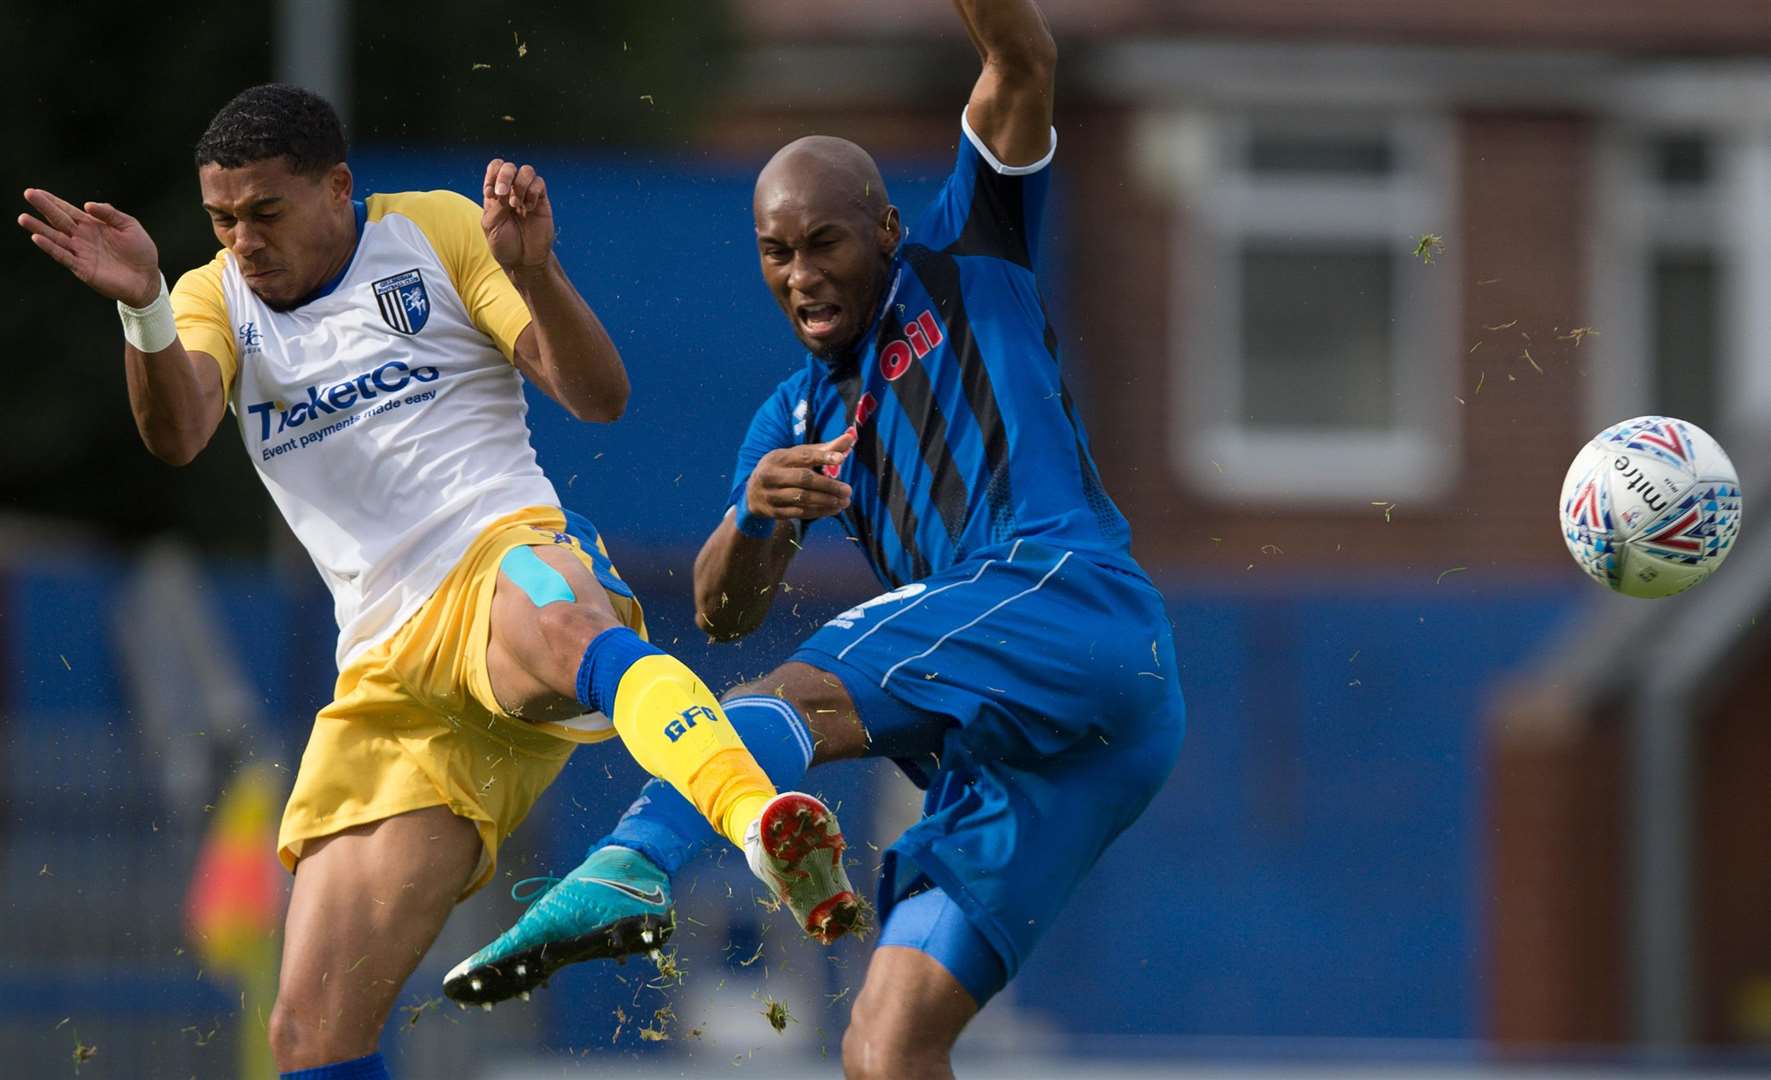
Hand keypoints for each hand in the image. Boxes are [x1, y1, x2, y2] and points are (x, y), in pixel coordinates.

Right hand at [17, 188, 160, 306]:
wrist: (148, 278)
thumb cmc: (140, 252)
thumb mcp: (129, 226)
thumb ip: (110, 213)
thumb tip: (87, 204)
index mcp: (93, 225)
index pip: (68, 211)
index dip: (54, 201)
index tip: (37, 191)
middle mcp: (82, 238)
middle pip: (58, 220)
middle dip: (43, 207)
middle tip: (28, 194)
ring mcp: (81, 253)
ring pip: (55, 238)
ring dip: (39, 228)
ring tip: (24, 218)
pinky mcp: (82, 268)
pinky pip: (63, 256)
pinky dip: (51, 248)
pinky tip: (38, 238)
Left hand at [481, 159, 553, 272]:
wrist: (524, 260)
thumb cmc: (504, 244)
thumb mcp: (491, 224)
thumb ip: (497, 204)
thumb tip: (509, 189)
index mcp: (495, 193)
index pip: (495, 168)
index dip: (492, 174)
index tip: (490, 194)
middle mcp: (511, 191)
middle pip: (509, 166)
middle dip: (504, 176)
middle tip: (502, 194)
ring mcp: (527, 195)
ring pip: (527, 171)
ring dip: (520, 185)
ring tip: (517, 205)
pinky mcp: (541, 201)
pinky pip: (539, 184)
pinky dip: (532, 193)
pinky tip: (528, 209)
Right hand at [746, 430, 855, 520]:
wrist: (752, 493)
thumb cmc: (783, 469)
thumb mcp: (796, 456)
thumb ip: (823, 449)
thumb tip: (849, 437)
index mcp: (778, 457)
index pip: (803, 455)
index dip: (823, 456)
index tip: (841, 458)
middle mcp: (772, 475)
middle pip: (804, 479)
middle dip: (829, 485)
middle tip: (848, 490)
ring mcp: (771, 494)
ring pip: (802, 498)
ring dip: (826, 501)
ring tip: (844, 502)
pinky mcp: (774, 512)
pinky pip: (799, 513)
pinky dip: (819, 512)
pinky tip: (833, 509)